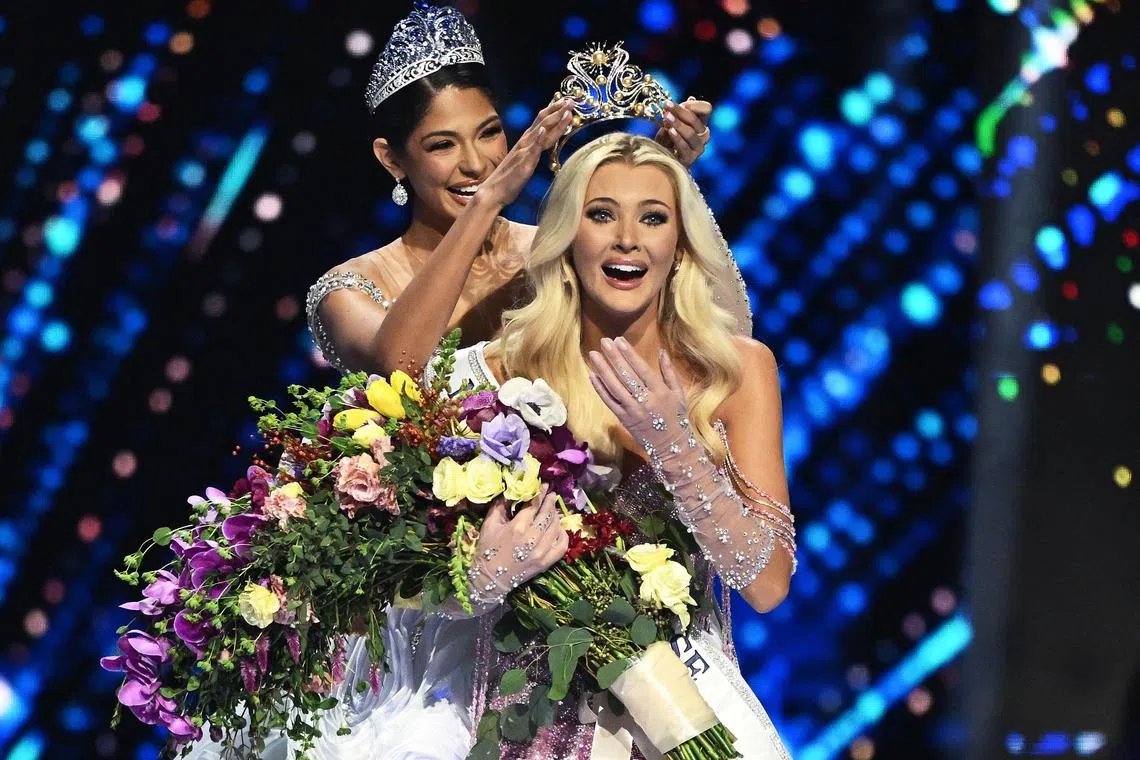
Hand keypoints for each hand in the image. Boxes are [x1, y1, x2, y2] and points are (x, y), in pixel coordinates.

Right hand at [467, 485, 567, 607]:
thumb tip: (511, 491)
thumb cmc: (487, 550)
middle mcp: (532, 537)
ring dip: (556, 516)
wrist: (490, 579)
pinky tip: (559, 529)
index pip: (534, 504)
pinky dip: (563, 535)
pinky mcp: (546, 562)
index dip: (540, 493)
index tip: (545, 485)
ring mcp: (542, 551)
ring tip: (553, 510)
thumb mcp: (489, 524)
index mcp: (518, 526)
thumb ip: (500, 505)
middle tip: (552, 494)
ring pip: (555, 527)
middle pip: (547, 513)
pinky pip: (561, 545)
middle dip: (550, 501)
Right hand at [477, 99, 573, 209]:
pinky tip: (544, 129)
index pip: (541, 121)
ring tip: (566, 110)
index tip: (566, 101)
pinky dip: (538, 138)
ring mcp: (524, 151)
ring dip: (554, 120)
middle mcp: (525, 142)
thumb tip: (545, 141)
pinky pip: (532, 149)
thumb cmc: (510, 178)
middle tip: (571, 100)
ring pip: (541, 131)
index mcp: (526, 141)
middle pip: (543, 122)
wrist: (494, 191)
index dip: (554, 110)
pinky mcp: (523, 162)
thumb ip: (534, 149)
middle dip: (558, 110)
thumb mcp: (525, 160)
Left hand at [586, 337, 689, 453]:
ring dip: (603, 370)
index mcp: (660, 392)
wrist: (672, 446)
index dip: (629, 354)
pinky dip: (600, 389)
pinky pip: (609, 402)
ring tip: (593, 355)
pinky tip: (592, 376)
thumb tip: (662, 351)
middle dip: (614, 357)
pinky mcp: (623, 419)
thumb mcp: (679, 393)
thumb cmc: (677, 417)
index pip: (641, 369)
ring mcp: (632, 410)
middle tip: (604, 341)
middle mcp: (645, 400)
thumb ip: (669, 372)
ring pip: (615, 387)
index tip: (619, 340)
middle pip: (626, 375)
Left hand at [654, 98, 711, 166]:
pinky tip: (669, 131)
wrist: (660, 159)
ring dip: (677, 124)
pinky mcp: (689, 160)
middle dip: (680, 111)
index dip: (695, 105)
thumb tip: (691, 98)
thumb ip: (679, 112)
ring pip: (691, 133)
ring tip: (666, 117)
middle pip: (696, 120)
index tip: (682, 103)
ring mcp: (697, 148)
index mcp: (700, 123)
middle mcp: (703, 135)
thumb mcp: (670, 123)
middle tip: (667, 105)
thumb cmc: (666, 139)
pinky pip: (684, 147)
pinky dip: (677, 138)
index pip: (706, 109)